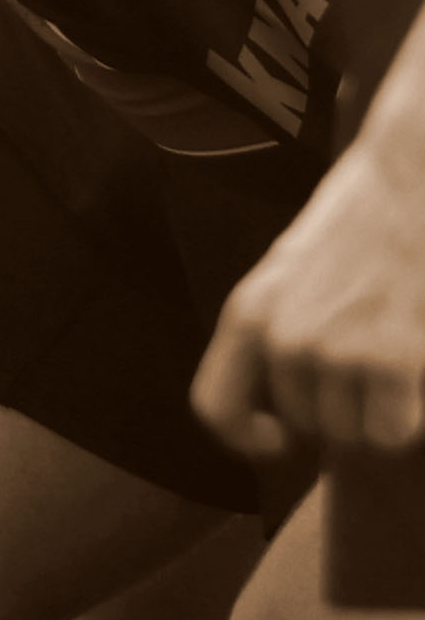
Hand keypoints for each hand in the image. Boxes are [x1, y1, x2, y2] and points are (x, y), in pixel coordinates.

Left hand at [191, 141, 424, 455]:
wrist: (410, 180)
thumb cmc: (357, 224)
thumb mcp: (290, 271)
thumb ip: (274, 332)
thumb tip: (281, 418)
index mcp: (249, 310)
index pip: (215, 406)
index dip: (245, 438)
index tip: (279, 439)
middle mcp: (284, 336)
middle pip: (305, 426)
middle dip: (338, 406)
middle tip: (367, 354)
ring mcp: (337, 351)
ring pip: (351, 435)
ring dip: (376, 412)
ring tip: (390, 353)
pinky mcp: (393, 361)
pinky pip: (391, 433)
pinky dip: (408, 416)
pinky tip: (413, 368)